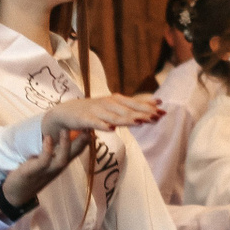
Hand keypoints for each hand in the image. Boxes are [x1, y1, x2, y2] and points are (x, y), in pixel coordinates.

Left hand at [0, 131, 85, 213]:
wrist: (16, 193)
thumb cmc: (31, 173)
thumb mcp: (44, 161)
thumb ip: (53, 150)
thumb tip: (60, 133)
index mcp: (60, 163)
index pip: (77, 150)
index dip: (85, 139)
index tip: (91, 125)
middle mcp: (57, 167)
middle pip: (74, 154)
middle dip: (82, 141)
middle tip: (88, 126)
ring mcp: (46, 171)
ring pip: (62, 159)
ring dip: (65, 145)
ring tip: (66, 130)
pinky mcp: (34, 172)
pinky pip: (44, 162)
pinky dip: (47, 150)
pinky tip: (48, 139)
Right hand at [42, 94, 162, 135]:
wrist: (66, 112)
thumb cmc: (94, 110)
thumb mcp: (115, 106)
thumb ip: (134, 106)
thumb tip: (158, 103)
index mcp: (116, 100)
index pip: (134, 104)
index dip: (148, 107)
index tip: (163, 111)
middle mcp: (107, 104)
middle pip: (127, 110)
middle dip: (142, 114)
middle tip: (156, 118)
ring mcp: (96, 111)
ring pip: (114, 117)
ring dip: (127, 119)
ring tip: (139, 122)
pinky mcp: (84, 119)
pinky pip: (94, 123)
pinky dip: (103, 125)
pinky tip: (110, 129)